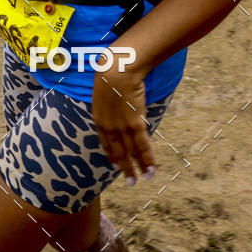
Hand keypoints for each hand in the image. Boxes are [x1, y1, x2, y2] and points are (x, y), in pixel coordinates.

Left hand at [91, 64, 155, 183]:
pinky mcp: (135, 124)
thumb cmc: (110, 72)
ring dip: (138, 169)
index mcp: (99, 118)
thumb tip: (115, 96)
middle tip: (130, 181)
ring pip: (131, 153)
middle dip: (124, 168)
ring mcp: (121, 127)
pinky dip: (148, 160)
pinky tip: (152, 170)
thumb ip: (108, 98)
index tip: (116, 164)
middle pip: (118, 152)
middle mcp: (109, 127)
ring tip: (143, 179)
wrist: (117, 70)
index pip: (105, 142)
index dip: (112, 155)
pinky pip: (143, 146)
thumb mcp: (103, 89)